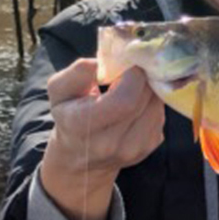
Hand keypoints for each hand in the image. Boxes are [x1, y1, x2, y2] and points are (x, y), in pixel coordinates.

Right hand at [41, 58, 164, 219]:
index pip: (125, 99)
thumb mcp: (58, 90)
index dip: (132, 75)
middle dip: (142, 77)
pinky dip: (152, 102)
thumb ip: (79, 71)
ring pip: (156, 105)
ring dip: (148, 88)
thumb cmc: (67, 115)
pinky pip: (160, 114)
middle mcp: (110, 144)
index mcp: (84, 126)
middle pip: (144, 100)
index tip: (126, 63)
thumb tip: (109, 62)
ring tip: (131, 86)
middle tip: (130, 69)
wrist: (78, 157)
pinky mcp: (148, 148)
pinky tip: (136, 101)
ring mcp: (133, 149)